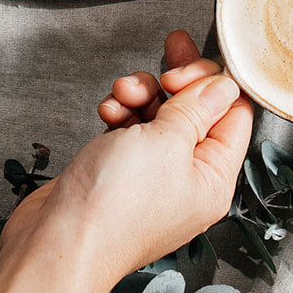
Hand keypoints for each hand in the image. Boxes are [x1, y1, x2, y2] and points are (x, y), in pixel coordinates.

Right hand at [0, 30, 252, 292]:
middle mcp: (188, 180)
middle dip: (177, 80)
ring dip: (143, 94)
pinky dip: (121, 114)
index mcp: (214, 179)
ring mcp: (152, 177)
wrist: (58, 242)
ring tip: (123, 93)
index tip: (189, 58)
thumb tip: (224, 84)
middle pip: (196, 112)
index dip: (214, 81)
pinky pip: (131, 130)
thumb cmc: (114, 206)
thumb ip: (197, 106)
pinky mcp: (120, 172)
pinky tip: (108, 112)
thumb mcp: (167, 141)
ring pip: (159, 116)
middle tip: (167, 50)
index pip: (234, 115)